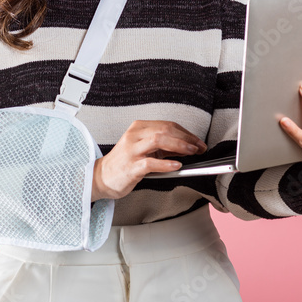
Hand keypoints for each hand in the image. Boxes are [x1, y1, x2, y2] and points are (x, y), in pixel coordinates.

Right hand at [91, 120, 205, 200]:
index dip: (186, 133)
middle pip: (165, 129)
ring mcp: (132, 151)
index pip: (167, 125)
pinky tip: (177, 166)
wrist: (102, 177)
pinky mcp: (131, 166)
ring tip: (191, 152)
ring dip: (179, 145)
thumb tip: (187, 147)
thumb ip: (163, 146)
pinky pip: (151, 162)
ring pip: (158, 140)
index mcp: (138, 128)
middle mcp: (134, 136)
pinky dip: (166, 164)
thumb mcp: (144, 149)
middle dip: (186, 138)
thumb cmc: (124, 163)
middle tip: (199, 147)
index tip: (198, 142)